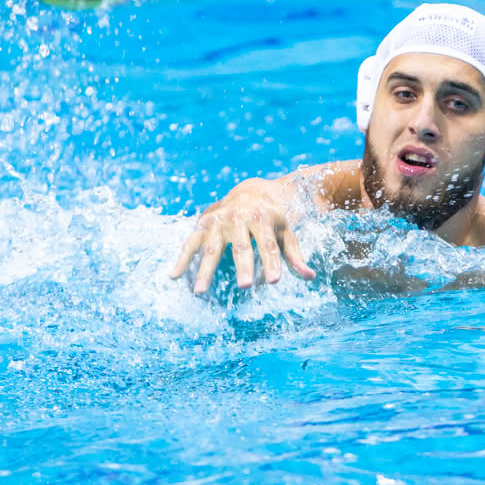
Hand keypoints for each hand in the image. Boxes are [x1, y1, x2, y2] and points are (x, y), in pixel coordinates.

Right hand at [167, 178, 315, 293]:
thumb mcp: (286, 232)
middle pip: (242, 247)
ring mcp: (219, 221)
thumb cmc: (271, 219)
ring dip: (205, 270)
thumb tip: (310, 277)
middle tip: (245, 286)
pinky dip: (182, 259)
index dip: (272, 263)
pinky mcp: (203, 225)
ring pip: (212, 248)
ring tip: (200, 291)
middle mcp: (239, 218)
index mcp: (263, 218)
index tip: (274, 281)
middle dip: (244, 267)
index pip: (269, 245)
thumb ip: (294, 255)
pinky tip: (174, 276)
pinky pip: (190, 243)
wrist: (250, 192)